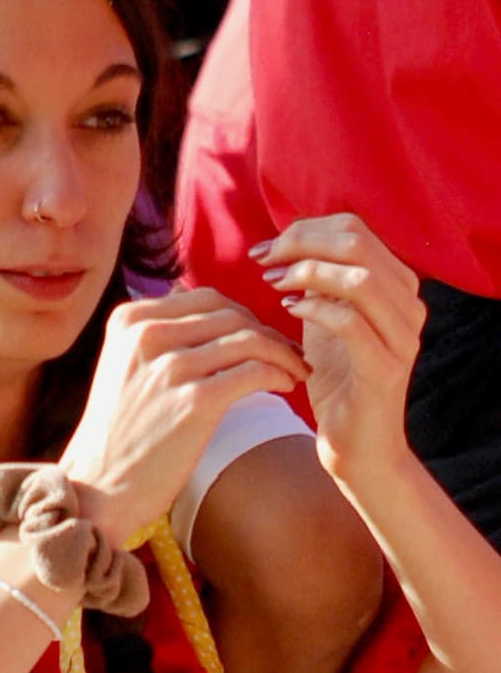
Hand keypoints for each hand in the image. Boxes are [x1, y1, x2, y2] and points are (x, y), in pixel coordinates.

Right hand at [56, 286, 303, 545]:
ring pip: (249, 340)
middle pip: (231, 315)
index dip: (243, 315)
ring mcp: (170, 367)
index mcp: (129, 320)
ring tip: (295, 371)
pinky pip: (255, 372)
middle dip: (268, 332)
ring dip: (282, 353)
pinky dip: (279, 374)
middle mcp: (146, 335)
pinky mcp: (194, 401)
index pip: (205, 299)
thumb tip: (212, 314)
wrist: (98, 485)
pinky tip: (285, 385)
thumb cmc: (119, 432)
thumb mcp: (125, 366)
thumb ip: (159, 336)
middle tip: (288, 355)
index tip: (262, 336)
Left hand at [258, 214, 425, 502]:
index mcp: (397, 285)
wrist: (356, 443)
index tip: (265, 249)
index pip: (354, 229)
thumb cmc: (336, 377)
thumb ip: (317, 279)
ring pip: (360, 278)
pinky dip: (314, 308)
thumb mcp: (325, 318)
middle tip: (264, 261)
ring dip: (306, 273)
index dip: (304, 230)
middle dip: (301, 244)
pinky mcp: (384, 368)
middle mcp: (408, 306)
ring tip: (273, 284)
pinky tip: (288, 311)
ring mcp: (402, 337)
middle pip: (357, 244)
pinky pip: (350, 322)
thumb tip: (286, 239)